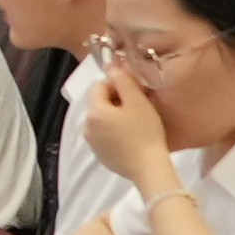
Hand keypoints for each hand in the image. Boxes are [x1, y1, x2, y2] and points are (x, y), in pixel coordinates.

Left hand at [73, 56, 175, 181]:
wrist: (149, 168)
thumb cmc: (145, 132)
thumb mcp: (137, 101)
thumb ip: (123, 80)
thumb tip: (111, 66)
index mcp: (94, 112)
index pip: (100, 86)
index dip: (118, 84)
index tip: (136, 92)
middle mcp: (86, 127)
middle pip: (99, 103)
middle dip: (117, 100)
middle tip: (139, 105)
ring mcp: (92, 143)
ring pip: (102, 119)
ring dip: (115, 115)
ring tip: (136, 121)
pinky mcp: (100, 155)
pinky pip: (104, 135)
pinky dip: (114, 131)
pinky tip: (131, 136)